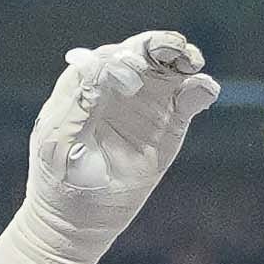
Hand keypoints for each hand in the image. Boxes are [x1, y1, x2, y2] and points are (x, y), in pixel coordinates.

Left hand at [14, 30, 217, 261]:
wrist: (78, 219)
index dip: (121, 60)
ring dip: (183, 57)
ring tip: (192, 61)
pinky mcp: (170, 122)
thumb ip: (79, 102)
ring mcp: (147, 101)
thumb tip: (99, 64)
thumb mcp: (59, 141)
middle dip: (159, 45)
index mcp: (87, 84)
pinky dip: (200, 89)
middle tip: (174, 49)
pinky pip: (190, 98)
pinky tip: (204, 91)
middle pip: (143, 51)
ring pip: (169, 68)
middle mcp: (119, 85)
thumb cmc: (60, 178)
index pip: (108, 57)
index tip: (128, 79)